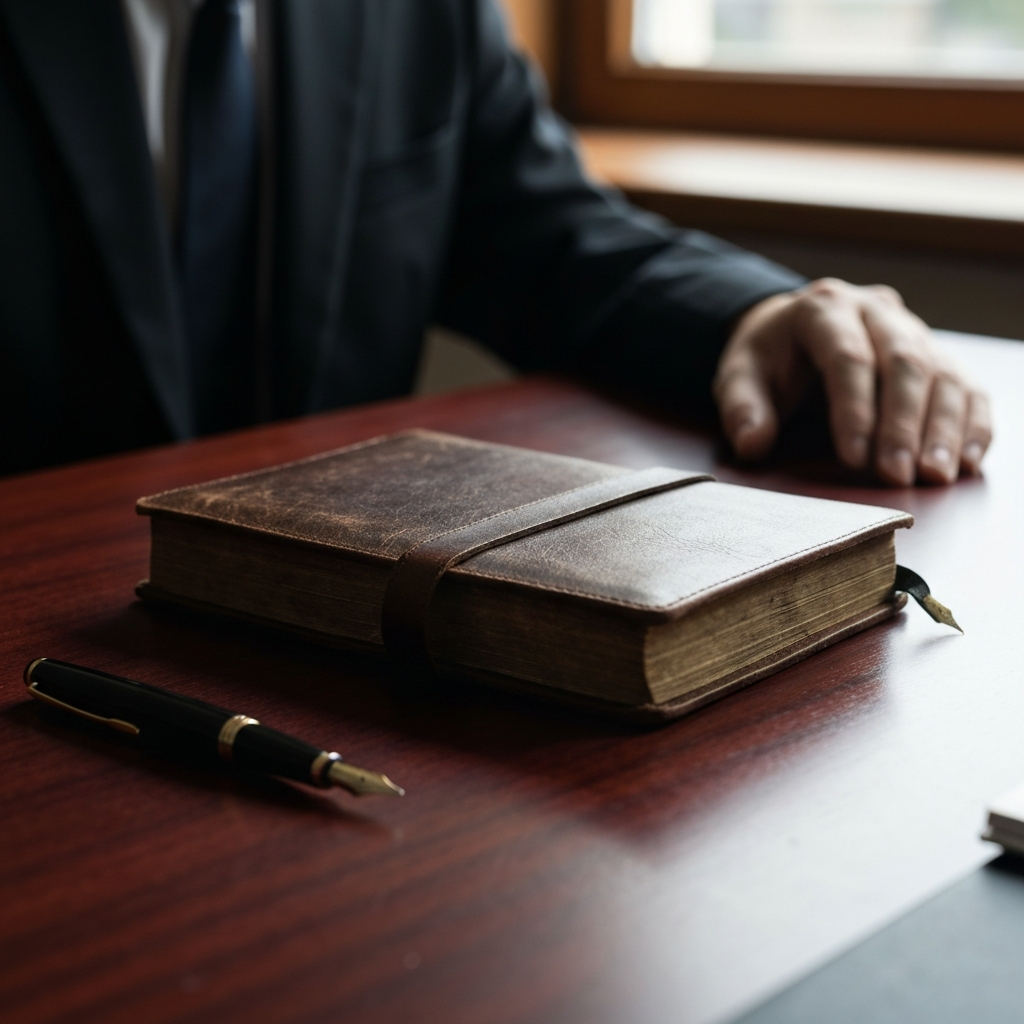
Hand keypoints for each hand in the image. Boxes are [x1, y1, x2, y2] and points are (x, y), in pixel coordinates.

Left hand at [712, 279, 991, 484]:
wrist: (790, 331)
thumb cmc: (767, 359)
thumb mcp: (739, 377)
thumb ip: (742, 409)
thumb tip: (752, 444)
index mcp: (824, 308)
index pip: (847, 357)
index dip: (853, 409)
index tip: (853, 457)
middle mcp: (876, 311)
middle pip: (904, 363)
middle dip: (903, 424)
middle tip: (898, 475)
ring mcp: (913, 329)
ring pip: (943, 374)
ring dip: (944, 429)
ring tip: (936, 476)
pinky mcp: (937, 355)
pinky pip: (967, 386)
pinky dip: (972, 424)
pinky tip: (968, 461)